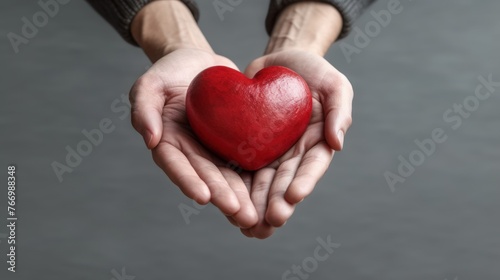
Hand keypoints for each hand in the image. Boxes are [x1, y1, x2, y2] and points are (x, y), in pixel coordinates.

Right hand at [129, 48, 257, 227]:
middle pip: (206, 176)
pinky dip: (255, 178)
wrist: (199, 63)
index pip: (176, 164)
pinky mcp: (234, 142)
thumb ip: (144, 107)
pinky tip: (269, 193)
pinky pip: (245, 159)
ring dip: (240, 196)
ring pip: (228, 175)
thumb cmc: (169, 71)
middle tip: (240, 214)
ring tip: (254, 215)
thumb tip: (151, 140)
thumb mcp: (150, 83)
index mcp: (168, 141)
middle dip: (222, 196)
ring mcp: (213, 149)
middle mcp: (191, 151)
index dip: (188, 181)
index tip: (203, 198)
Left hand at [239, 49, 353, 237]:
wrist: (279, 64)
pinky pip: (238, 167)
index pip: (311, 165)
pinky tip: (226, 203)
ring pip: (260, 182)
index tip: (293, 197)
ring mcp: (268, 152)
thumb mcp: (333, 83)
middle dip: (276, 203)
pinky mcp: (245, 146)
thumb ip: (339, 111)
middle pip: (284, 182)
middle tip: (269, 222)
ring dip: (254, 204)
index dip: (304, 181)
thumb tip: (338, 144)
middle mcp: (292, 154)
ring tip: (245, 224)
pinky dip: (234, 186)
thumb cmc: (312, 71)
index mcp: (315, 143)